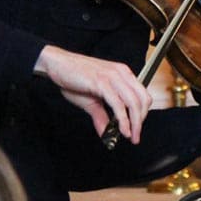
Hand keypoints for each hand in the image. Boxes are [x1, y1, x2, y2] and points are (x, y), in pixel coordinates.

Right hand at [34, 46, 151, 143]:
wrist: (57, 64)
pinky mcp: (102, 83)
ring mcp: (113, 77)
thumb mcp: (91, 100)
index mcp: (123, 74)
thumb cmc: (74, 77)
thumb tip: (106, 132)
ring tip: (131, 136)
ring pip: (133, 102)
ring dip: (134, 123)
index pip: (143, 95)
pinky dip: (123, 120)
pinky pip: (118, 104)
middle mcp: (121, 74)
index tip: (137, 128)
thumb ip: (101, 116)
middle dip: (141, 121)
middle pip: (143, 100)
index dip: (143, 114)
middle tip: (136, 136)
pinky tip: (122, 130)